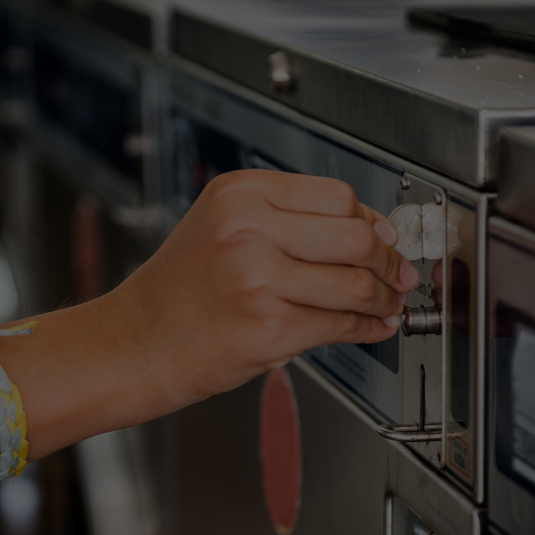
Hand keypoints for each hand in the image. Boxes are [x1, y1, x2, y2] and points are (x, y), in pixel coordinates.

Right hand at [110, 169, 416, 409]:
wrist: (136, 341)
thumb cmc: (181, 291)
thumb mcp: (222, 226)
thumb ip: (288, 220)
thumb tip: (370, 231)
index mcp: (240, 193)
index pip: (336, 195)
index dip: (371, 220)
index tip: (384, 238)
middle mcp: (248, 229)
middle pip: (355, 234)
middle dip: (388, 260)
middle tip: (397, 275)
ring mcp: (258, 279)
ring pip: (355, 283)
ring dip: (384, 298)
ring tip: (387, 304)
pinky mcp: (268, 328)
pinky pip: (340, 324)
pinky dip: (367, 328)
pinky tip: (371, 327)